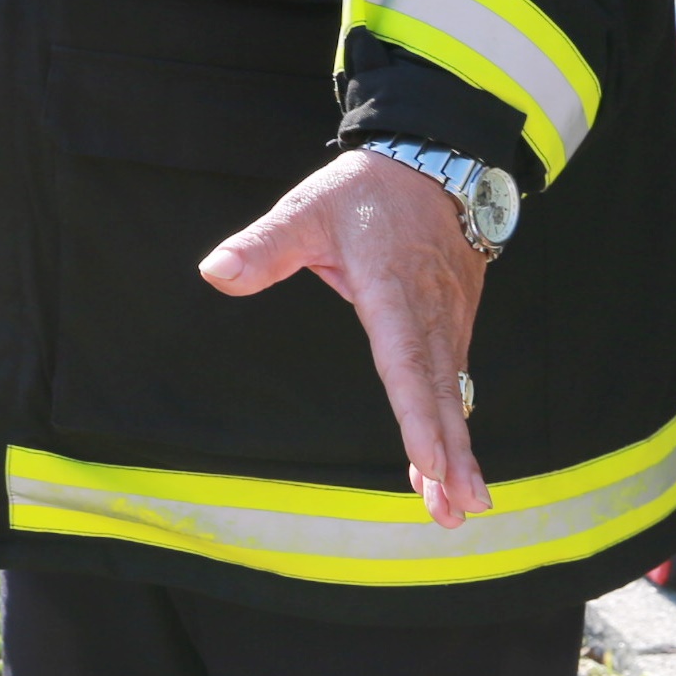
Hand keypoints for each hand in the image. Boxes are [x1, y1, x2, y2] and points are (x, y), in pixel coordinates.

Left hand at [201, 151, 491, 524]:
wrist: (433, 164)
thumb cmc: (365, 191)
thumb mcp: (308, 208)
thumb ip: (264, 246)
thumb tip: (214, 273)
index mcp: (391, 290)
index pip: (406, 362)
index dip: (419, 416)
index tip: (429, 463)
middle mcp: (429, 314)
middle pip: (441, 394)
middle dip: (450, 455)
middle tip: (458, 510)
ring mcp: (448, 320)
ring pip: (454, 393)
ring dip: (458, 449)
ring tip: (461, 505)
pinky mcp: (455, 322)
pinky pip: (456, 379)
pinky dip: (456, 422)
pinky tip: (453, 462)